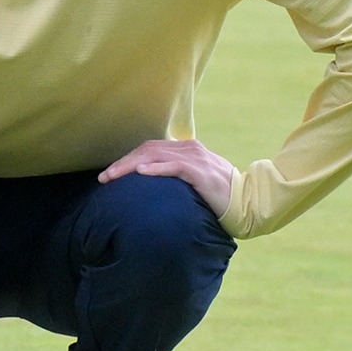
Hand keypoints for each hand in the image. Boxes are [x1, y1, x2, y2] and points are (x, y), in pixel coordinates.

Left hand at [98, 139, 235, 218]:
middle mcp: (189, 149)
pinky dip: (156, 169)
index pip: (150, 149)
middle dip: (123, 163)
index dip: (128, 159)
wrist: (246, 201)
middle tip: (104, 177)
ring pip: (156, 156)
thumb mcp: (194, 181)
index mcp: (186, 149)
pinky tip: (141, 173)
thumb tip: (152, 183)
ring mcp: (195, 159)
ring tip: (114, 176)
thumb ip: (176, 176)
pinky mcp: (201, 173)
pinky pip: (175, 167)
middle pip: (148, 150)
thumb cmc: (218, 196)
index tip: (110, 173)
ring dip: (131, 166)